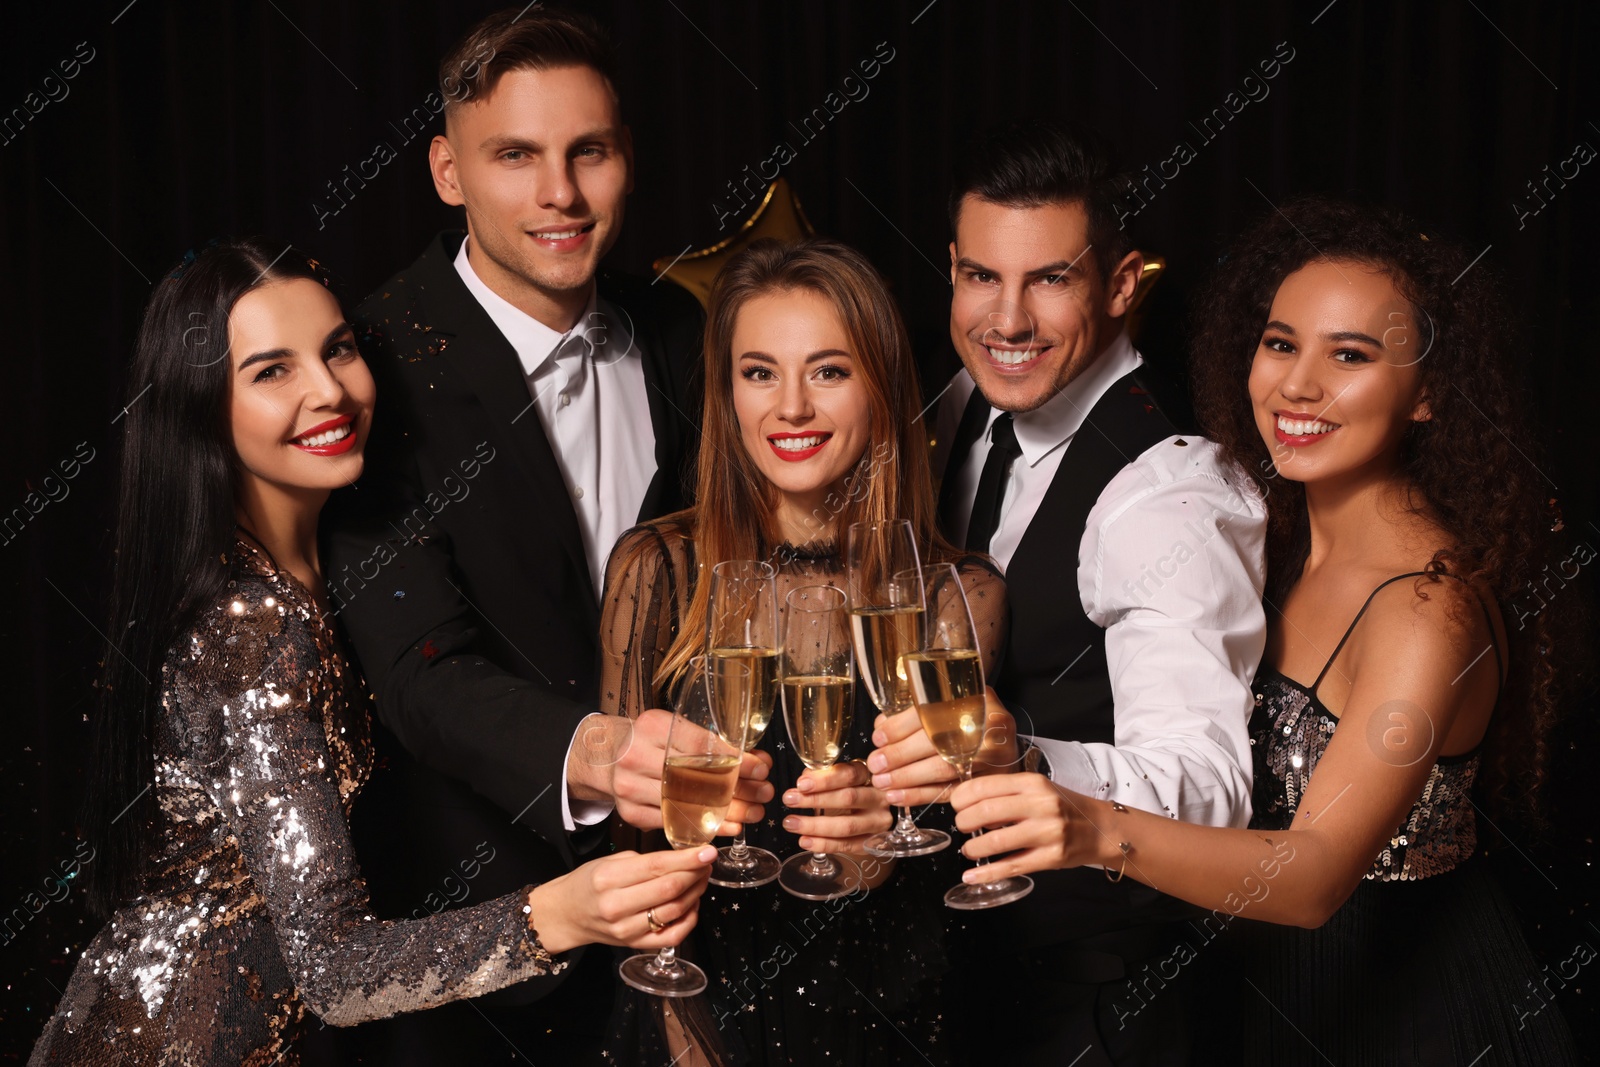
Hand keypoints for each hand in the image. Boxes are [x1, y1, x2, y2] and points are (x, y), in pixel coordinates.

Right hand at [529, 845, 716, 954]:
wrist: (567, 914)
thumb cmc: (588, 882)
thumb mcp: (609, 861)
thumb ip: (643, 861)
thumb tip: (681, 859)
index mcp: (608, 879)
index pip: (656, 867)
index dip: (687, 859)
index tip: (707, 851)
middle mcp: (617, 906)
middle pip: (669, 889)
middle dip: (695, 874)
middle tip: (706, 863)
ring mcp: (626, 930)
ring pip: (674, 911)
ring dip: (695, 893)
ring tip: (701, 879)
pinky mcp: (634, 945)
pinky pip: (671, 936)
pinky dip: (689, 920)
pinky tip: (692, 904)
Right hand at [573, 710, 772, 831]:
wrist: (604, 756)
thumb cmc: (648, 740)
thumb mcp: (674, 728)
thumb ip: (712, 742)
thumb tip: (757, 761)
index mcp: (652, 726)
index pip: (700, 745)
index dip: (734, 760)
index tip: (760, 769)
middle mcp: (636, 756)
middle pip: (694, 779)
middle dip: (736, 791)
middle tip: (763, 795)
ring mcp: (630, 787)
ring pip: (685, 806)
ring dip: (725, 814)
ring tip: (751, 815)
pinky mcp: (630, 812)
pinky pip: (672, 824)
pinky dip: (703, 827)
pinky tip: (725, 827)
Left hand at [779, 760, 892, 855]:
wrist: (870, 816)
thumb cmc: (849, 791)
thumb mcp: (839, 779)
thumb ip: (822, 776)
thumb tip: (804, 780)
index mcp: (869, 776)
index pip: (850, 775)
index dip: (825, 780)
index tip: (801, 784)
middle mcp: (879, 798)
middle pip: (848, 798)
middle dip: (816, 800)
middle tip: (789, 800)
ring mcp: (878, 822)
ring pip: (847, 826)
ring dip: (815, 826)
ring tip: (791, 823)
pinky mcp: (873, 843)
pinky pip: (847, 845)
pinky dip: (824, 844)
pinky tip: (805, 841)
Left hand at [865, 688, 1018, 806]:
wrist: (1006, 739)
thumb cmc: (972, 719)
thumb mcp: (952, 702)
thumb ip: (918, 711)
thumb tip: (881, 727)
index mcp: (976, 698)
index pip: (933, 711)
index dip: (901, 725)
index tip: (878, 736)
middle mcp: (988, 726)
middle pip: (938, 742)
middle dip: (900, 755)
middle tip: (876, 763)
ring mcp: (992, 757)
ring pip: (942, 769)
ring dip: (907, 778)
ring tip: (882, 782)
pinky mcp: (987, 782)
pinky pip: (949, 791)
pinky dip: (920, 795)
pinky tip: (898, 795)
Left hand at [949, 772, 1102, 881]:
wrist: (1101, 828)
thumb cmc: (1063, 807)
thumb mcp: (1038, 789)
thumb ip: (1007, 793)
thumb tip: (968, 802)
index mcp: (1033, 783)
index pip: (985, 786)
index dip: (962, 797)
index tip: (955, 805)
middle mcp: (1040, 805)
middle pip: (986, 812)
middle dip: (963, 822)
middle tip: (961, 827)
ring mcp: (1047, 832)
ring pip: (996, 841)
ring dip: (973, 848)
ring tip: (969, 850)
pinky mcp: (1051, 858)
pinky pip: (1012, 867)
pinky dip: (987, 874)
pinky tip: (972, 877)